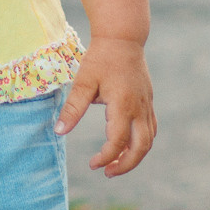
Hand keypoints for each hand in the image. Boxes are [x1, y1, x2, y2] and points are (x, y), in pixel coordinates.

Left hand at [55, 36, 155, 176]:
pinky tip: (126, 145)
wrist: (123, 37)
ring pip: (148, 140)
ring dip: (134, 156)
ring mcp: (146, 105)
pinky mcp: (148, 101)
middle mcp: (139, 108)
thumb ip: (73, 108)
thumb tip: (59, 131)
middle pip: (141, 147)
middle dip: (126, 165)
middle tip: (107, 173)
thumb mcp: (83, 82)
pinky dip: (141, 142)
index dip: (106, 157)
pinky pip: (150, 129)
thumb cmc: (100, 58)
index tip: (92, 164)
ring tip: (115, 164)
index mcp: (123, 105)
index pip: (118, 141)